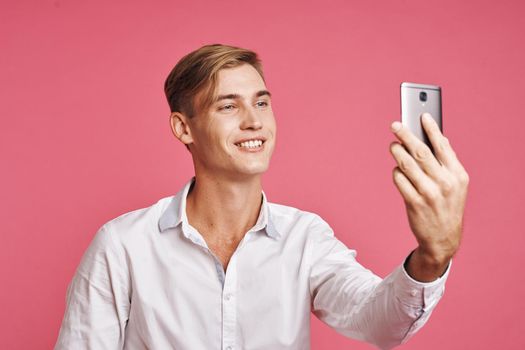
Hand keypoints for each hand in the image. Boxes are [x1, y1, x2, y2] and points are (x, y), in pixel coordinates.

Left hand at [389, 113, 468, 280]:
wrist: (443, 239)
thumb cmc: (447, 206)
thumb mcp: (456, 185)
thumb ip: (445, 163)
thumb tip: (432, 138)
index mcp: (458, 175)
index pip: (443, 146)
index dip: (431, 128)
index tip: (422, 115)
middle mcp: (444, 183)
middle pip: (420, 151)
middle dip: (405, 135)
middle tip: (395, 125)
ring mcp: (428, 193)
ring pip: (406, 164)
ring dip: (396, 151)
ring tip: (393, 145)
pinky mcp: (414, 203)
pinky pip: (399, 180)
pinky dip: (396, 172)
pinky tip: (397, 170)